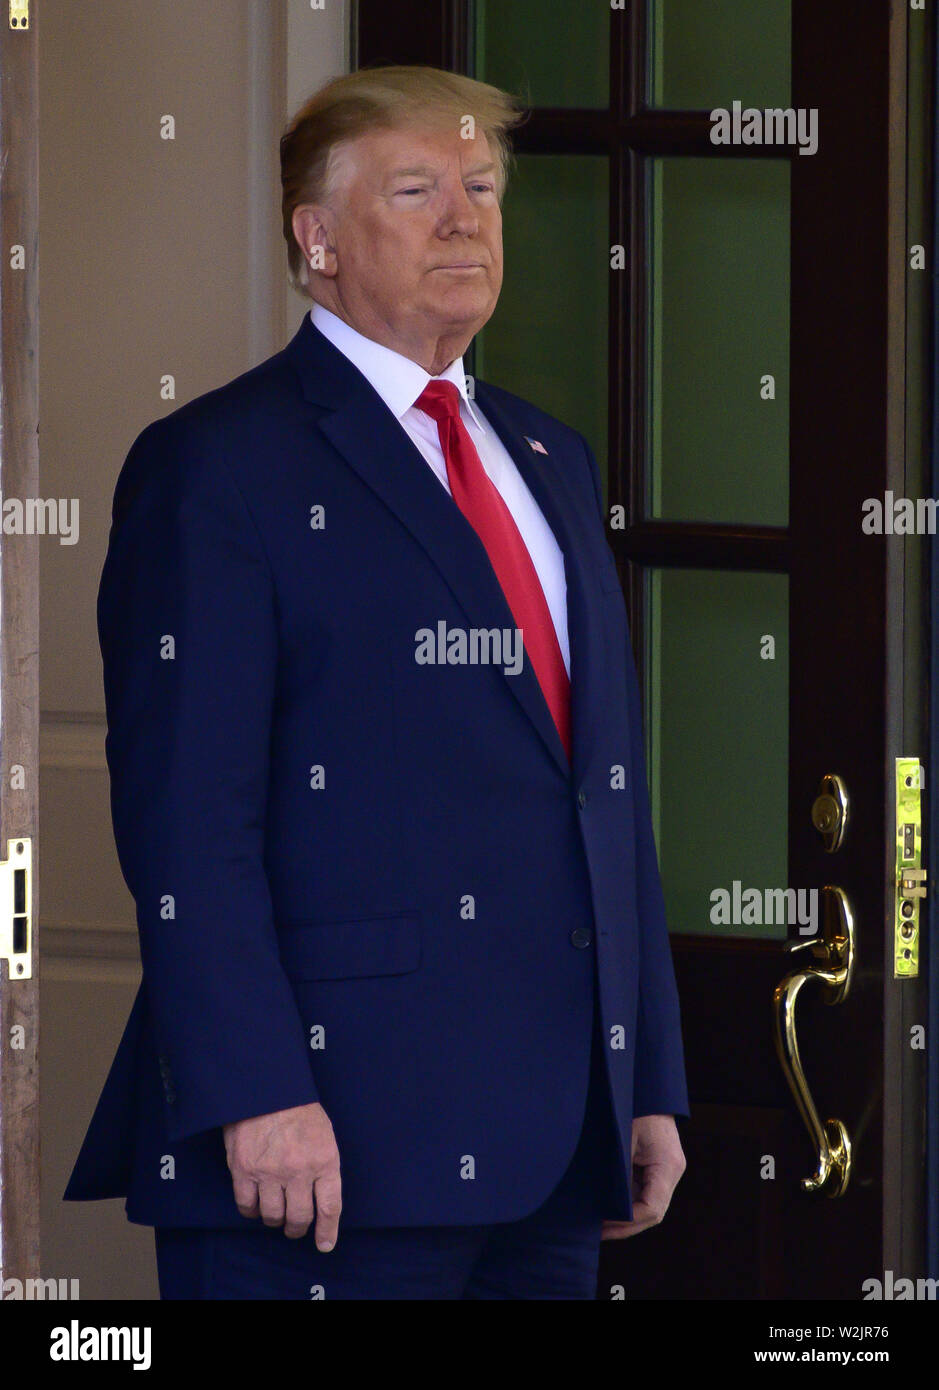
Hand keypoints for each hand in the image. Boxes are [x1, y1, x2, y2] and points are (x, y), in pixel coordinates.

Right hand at [223, 1101, 340, 1246]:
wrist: (265, 1087)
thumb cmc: (298, 1109)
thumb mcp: (324, 1134)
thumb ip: (324, 1165)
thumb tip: (321, 1198)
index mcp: (324, 1159)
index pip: (329, 1207)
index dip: (328, 1231)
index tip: (325, 1245)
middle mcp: (298, 1170)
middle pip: (299, 1217)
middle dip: (297, 1228)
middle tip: (295, 1228)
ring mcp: (269, 1172)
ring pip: (272, 1216)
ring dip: (275, 1220)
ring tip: (275, 1213)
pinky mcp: (243, 1170)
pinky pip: (246, 1206)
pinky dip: (251, 1211)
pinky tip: (255, 1204)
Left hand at [600, 1113, 684, 1239]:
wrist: (647, 1088)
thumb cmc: (634, 1106)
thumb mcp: (622, 1137)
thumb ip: (617, 1170)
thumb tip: (603, 1200)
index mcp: (668, 1165)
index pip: (653, 1208)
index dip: (628, 1221)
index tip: (604, 1223)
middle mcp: (671, 1172)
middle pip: (652, 1212)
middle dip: (625, 1225)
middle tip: (597, 1232)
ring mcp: (666, 1171)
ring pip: (648, 1205)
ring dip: (625, 1216)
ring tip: (598, 1224)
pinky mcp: (657, 1167)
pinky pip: (644, 1192)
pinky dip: (627, 1202)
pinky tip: (607, 1206)